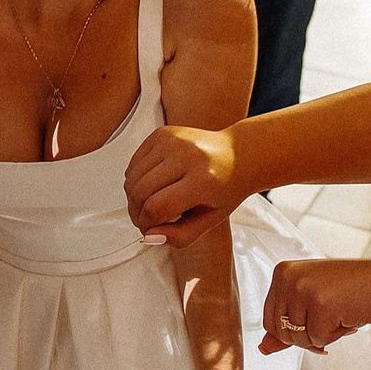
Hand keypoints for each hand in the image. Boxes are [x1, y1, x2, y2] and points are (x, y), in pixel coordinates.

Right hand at [124, 125, 243, 246]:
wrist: (238, 155)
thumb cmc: (225, 190)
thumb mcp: (210, 220)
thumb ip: (180, 236)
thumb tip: (148, 236)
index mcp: (203, 180)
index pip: (156, 208)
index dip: (146, 225)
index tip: (150, 230)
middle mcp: (186, 155)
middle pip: (140, 192)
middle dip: (136, 213)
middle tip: (146, 220)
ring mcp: (172, 141)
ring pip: (132, 178)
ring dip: (134, 197)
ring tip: (148, 205)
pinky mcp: (162, 133)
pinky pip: (134, 163)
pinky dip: (135, 180)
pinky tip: (151, 186)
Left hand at [260, 256, 370, 354]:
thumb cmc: (352, 292)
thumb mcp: (313, 303)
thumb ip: (287, 325)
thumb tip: (263, 349)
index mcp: (282, 273)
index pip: (269, 320)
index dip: (293, 331)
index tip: (316, 318)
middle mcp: (288, 278)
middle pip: (281, 333)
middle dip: (307, 336)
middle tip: (330, 318)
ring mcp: (304, 290)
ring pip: (299, 339)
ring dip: (323, 335)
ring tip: (341, 313)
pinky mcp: (321, 306)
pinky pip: (319, 341)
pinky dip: (337, 336)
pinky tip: (349, 316)